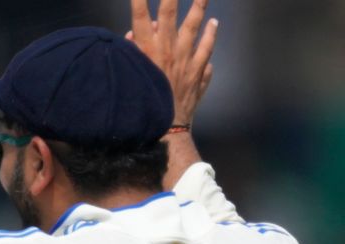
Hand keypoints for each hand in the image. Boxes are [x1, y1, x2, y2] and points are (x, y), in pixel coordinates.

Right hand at [128, 0, 217, 125]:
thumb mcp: (131, 77)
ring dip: (199, 8)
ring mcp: (186, 59)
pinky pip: (206, 48)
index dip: (139, 0)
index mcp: (147, 51)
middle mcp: (167, 50)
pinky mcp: (198, 71)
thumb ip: (133, 54)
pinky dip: (211, 36)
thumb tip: (134, 36)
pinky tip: (214, 24)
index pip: (139, 18)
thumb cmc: (143, 103)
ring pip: (193, 27)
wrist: (165, 127)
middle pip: (169, 14)